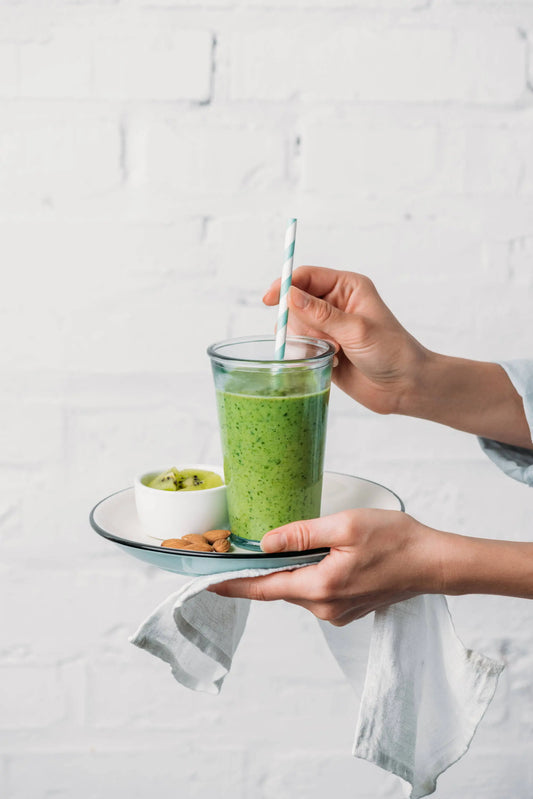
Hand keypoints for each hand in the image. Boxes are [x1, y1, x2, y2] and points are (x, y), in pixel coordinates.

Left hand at [209, 510, 445, 625]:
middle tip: (239, 547)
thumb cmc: (396, 540)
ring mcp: (337, 612)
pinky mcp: (347, 608)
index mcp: (320, 587)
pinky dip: (306, 575)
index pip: (263, 589)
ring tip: (285, 544)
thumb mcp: (346, 526)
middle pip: (278, 587)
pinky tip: (316, 555)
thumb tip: (267, 541)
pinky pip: (314, 591)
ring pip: (297, 588)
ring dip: (287, 569)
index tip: (206, 582)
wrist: (434, 563)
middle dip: (259, 570)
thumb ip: (302, 534)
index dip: (232, 585)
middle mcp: (324, 607)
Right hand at [264, 266, 531, 446]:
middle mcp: (336, 304)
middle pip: (295, 303)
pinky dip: (309, 355)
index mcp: (347, 287)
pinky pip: (300, 348)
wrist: (405, 387)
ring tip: (335, 352)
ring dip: (308, 341)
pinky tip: (333, 362)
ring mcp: (329, 327)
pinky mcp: (324, 349)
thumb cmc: (392, 352)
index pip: (306, 277)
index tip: (270, 301)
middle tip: (326, 339)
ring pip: (295, 328)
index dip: (286, 285)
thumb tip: (290, 296)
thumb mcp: (356, 330)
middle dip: (303, 323)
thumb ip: (321, 314)